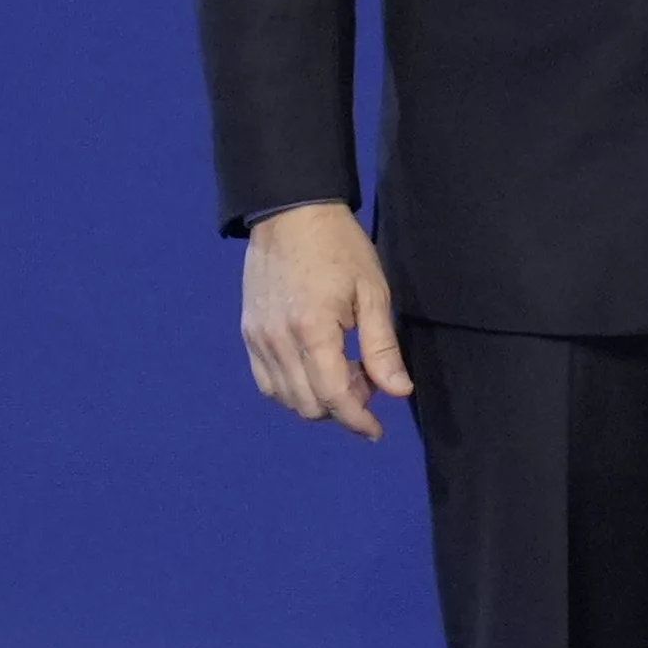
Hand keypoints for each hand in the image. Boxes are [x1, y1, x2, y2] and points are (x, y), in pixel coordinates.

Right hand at [240, 204, 409, 441]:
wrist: (291, 215)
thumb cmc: (340, 249)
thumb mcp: (373, 294)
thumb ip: (382, 348)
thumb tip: (398, 392)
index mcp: (312, 331)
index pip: (334, 397)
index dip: (358, 421)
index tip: (377, 431)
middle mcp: (277, 341)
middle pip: (308, 404)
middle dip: (342, 408)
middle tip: (369, 384)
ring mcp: (257, 338)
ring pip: (284, 397)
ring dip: (317, 400)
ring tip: (347, 374)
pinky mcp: (248, 333)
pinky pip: (266, 380)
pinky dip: (293, 388)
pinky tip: (317, 370)